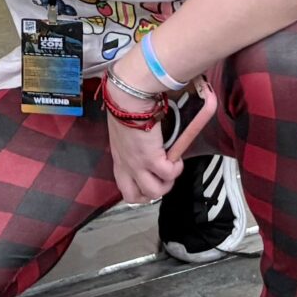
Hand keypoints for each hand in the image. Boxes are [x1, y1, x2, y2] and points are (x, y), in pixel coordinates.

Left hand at [103, 83, 182, 205]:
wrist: (128, 100)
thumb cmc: (125, 108)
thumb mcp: (125, 134)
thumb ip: (133, 145)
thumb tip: (147, 144)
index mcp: (119, 160)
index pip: (124, 189)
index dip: (139, 191)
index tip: (150, 180)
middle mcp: (126, 166)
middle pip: (135, 197)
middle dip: (152, 193)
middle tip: (162, 178)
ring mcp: (138, 165)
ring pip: (154, 192)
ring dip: (167, 183)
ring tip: (171, 167)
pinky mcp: (151, 158)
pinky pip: (169, 174)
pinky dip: (176, 168)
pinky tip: (177, 157)